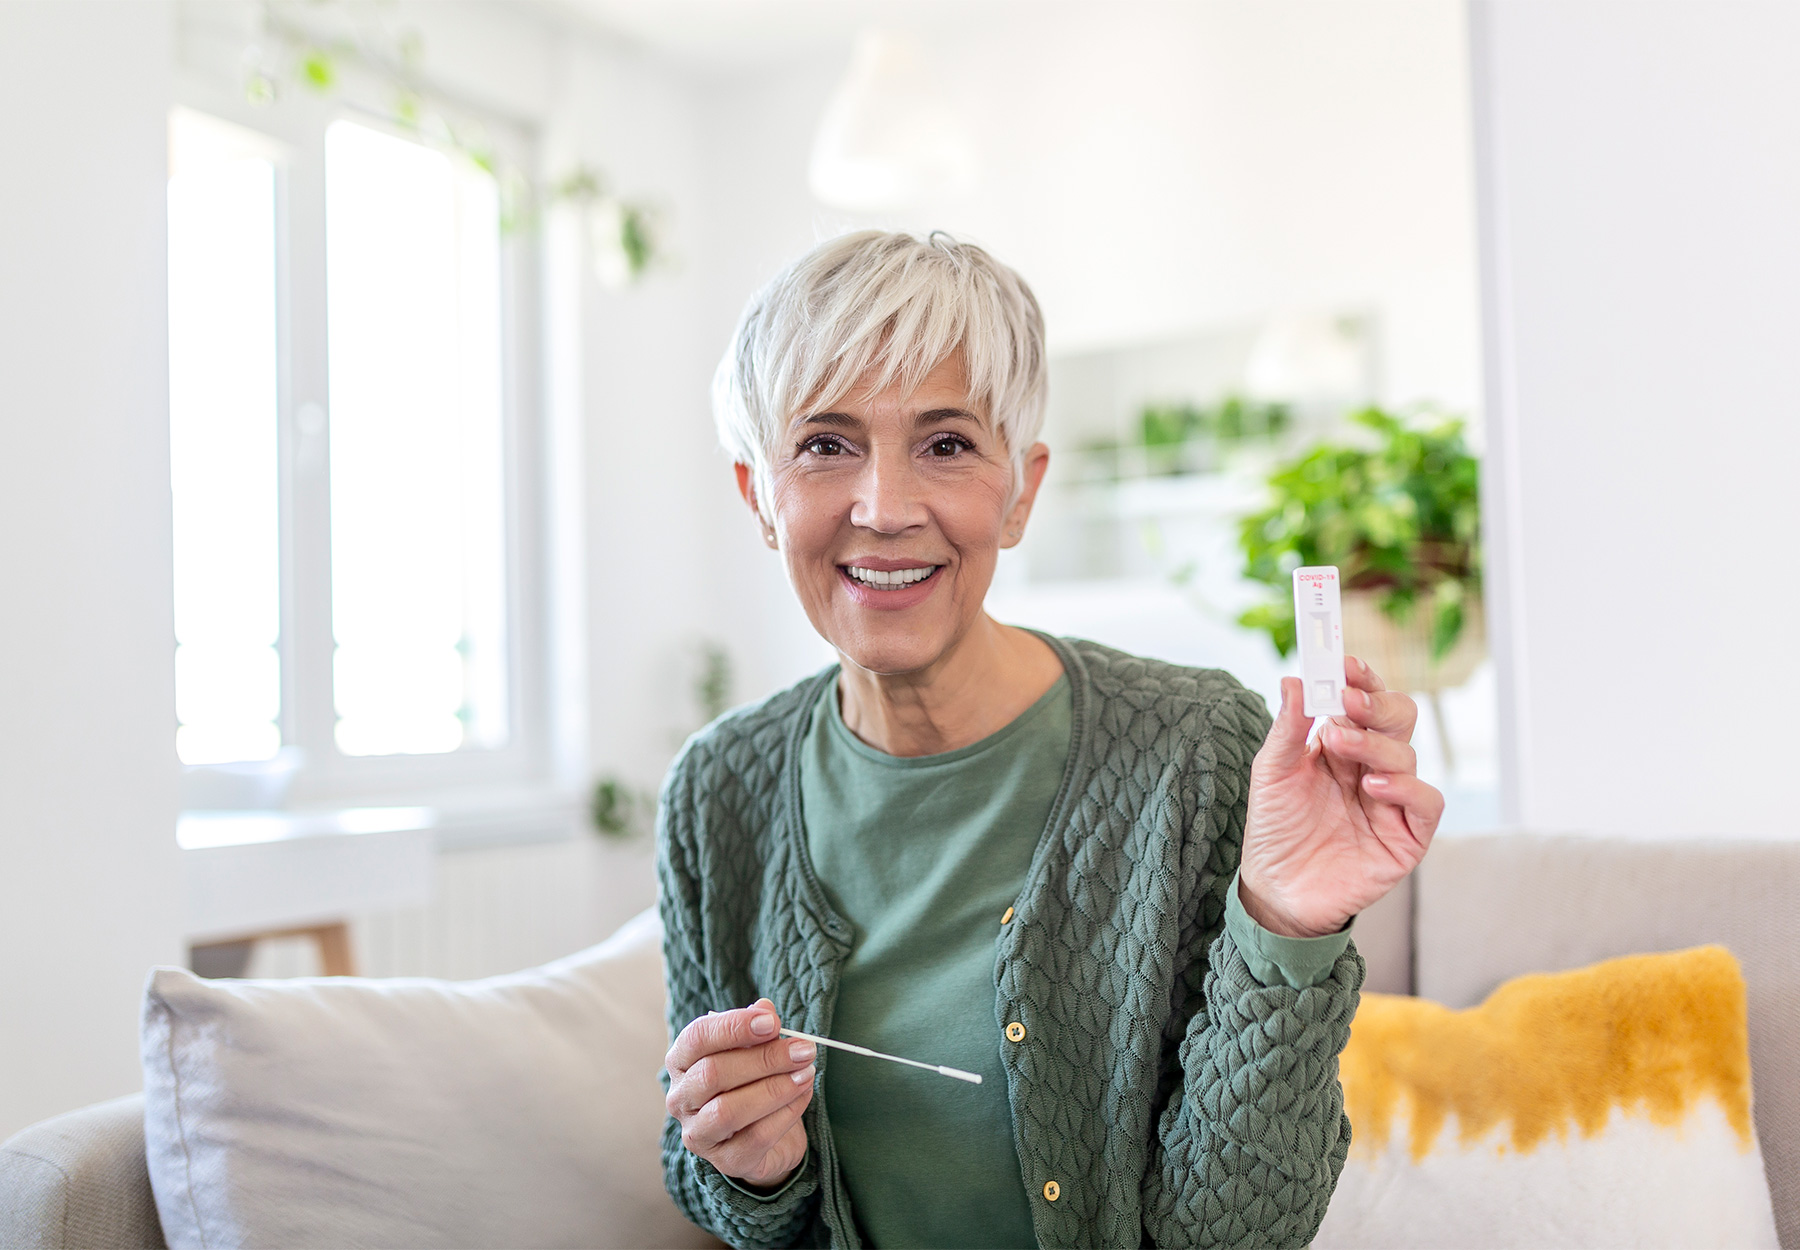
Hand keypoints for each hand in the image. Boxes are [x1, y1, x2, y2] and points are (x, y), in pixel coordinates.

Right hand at [665, 999, 815, 1188]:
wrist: (766, 1137)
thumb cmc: (753, 1083)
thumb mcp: (756, 1050)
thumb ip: (758, 1030)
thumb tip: (765, 1009)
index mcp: (682, 1062)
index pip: (697, 1038)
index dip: (734, 1027)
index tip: (772, 1022)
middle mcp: (681, 1098)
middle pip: (713, 1073)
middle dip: (764, 1059)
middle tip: (804, 1050)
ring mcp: (699, 1134)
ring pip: (729, 1110)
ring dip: (775, 1088)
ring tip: (807, 1073)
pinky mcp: (726, 1161)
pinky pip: (756, 1138)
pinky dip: (785, 1114)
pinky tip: (803, 1096)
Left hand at [1240, 656, 1443, 937]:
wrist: (1276, 890)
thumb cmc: (1275, 828)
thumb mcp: (1271, 772)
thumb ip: (1288, 728)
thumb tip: (1294, 679)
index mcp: (1343, 744)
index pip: (1365, 701)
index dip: (1361, 679)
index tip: (1344, 662)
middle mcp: (1373, 766)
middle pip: (1398, 718)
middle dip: (1376, 703)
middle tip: (1348, 700)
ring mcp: (1393, 800)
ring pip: (1407, 754)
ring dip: (1376, 744)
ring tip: (1341, 745)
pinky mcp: (1408, 836)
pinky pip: (1427, 802)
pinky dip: (1406, 788)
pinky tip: (1373, 787)